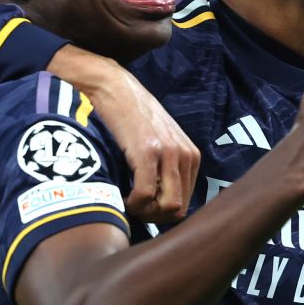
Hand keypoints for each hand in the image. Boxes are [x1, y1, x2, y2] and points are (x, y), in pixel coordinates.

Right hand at [48, 45, 199, 222]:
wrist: (114, 86)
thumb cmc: (130, 117)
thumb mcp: (158, 140)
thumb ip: (166, 166)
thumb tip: (160, 204)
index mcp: (190, 155)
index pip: (185, 203)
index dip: (161, 213)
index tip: (142, 208)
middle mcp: (184, 155)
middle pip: (178, 210)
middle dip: (154, 217)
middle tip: (133, 209)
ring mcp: (168, 153)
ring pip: (167, 207)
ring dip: (144, 213)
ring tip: (127, 202)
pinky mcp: (147, 151)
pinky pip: (145, 194)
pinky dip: (132, 203)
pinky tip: (120, 195)